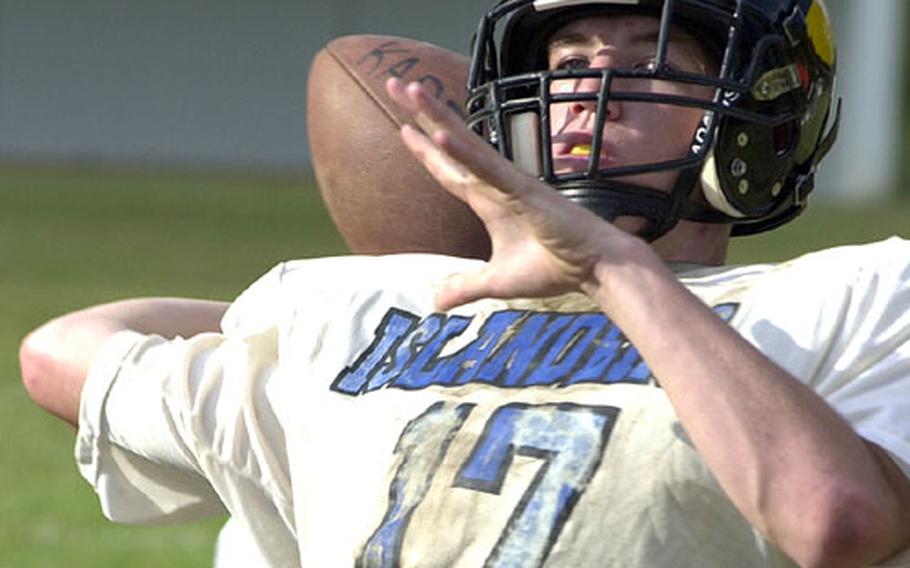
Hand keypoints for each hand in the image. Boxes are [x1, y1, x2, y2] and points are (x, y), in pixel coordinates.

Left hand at [386, 78, 642, 309]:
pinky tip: (440, 134)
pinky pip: (486, 168)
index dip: (425, 149)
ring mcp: (508, 182)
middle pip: (450, 143)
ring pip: (465, 143)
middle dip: (422, 114)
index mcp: (489, 200)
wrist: (593, 268)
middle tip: (393, 83)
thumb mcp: (496, 282)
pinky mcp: (522, 190)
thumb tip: (435, 302)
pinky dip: (463, 152)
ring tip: (410, 89)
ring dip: (436, 116)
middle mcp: (495, 183)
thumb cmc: (553, 267)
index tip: (403, 127)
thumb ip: (465, 288)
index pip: (449, 170)